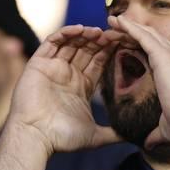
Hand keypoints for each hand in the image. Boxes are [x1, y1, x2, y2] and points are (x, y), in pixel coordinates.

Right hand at [8, 25, 121, 156]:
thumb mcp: (95, 136)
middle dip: (100, 40)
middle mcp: (68, 74)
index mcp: (81, 86)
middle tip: (114, 33)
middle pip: (86, 49)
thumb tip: (134, 139)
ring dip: (85, 34)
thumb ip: (114, 134)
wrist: (35, 138)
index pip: (98, 62)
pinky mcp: (39, 63)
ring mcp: (53, 68)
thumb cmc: (61, 138)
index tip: (124, 43)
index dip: (109, 51)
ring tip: (99, 31)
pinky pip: (52, 42)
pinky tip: (80, 29)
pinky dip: (65, 33)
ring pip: (71, 42)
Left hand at [107, 16, 169, 149]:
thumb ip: (155, 133)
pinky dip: (129, 28)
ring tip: (111, 20)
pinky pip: (143, 36)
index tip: (123, 43)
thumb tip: (148, 145)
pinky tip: (117, 22)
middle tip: (114, 25)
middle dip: (132, 31)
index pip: (155, 52)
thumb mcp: (165, 128)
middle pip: (150, 38)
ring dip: (128, 26)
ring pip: (145, 33)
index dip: (139, 45)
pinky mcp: (164, 56)